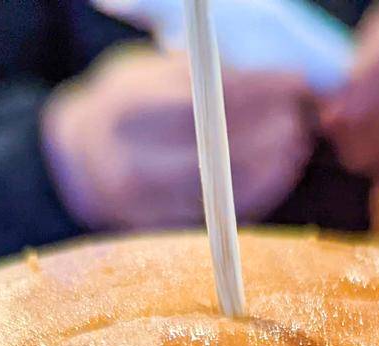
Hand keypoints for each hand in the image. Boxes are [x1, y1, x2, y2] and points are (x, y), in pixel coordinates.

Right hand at [42, 47, 313, 230]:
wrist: (77, 162)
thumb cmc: (127, 107)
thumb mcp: (151, 75)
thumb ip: (203, 76)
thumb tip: (275, 78)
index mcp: (126, 112)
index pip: (205, 103)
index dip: (258, 92)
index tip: (295, 81)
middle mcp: (130, 166)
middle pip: (219, 154)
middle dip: (272, 133)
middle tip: (302, 117)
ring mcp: (145, 211)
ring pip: (225, 194)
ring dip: (272, 168)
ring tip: (295, 143)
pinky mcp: (162, 237)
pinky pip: (221, 220)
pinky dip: (257, 194)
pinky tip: (276, 172)